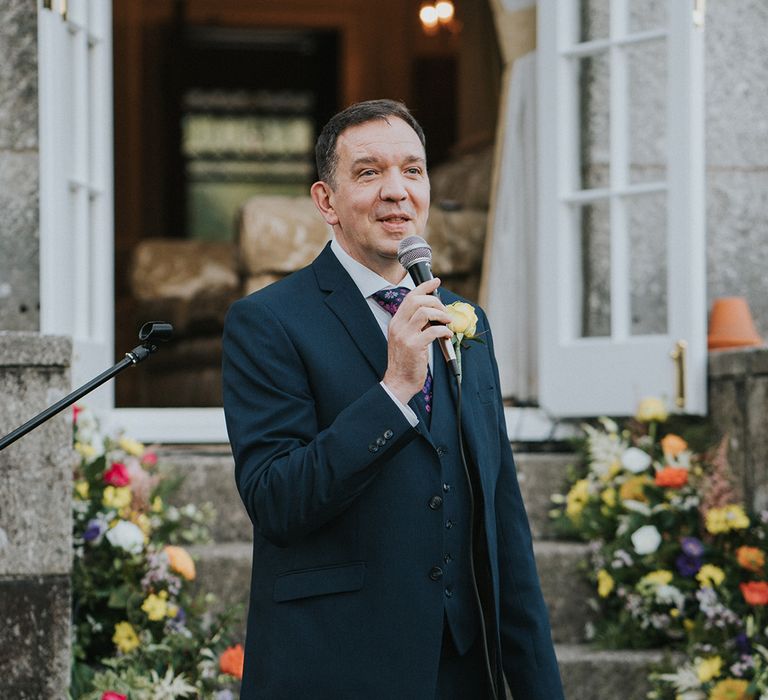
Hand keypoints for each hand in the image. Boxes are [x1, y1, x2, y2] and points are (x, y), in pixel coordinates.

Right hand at [382, 278, 452, 404]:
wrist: (399, 381)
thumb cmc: (406, 361)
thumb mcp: (406, 338)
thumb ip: (416, 324)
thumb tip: (434, 311)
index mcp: (396, 322)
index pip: (409, 297)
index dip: (424, 287)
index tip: (435, 281)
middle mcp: (398, 326)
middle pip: (417, 300)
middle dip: (435, 301)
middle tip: (444, 311)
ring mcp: (405, 336)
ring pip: (425, 312)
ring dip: (441, 314)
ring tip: (447, 322)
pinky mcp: (414, 346)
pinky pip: (433, 330)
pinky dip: (443, 330)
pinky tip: (447, 335)